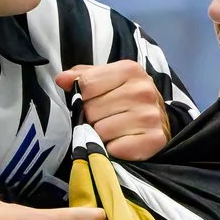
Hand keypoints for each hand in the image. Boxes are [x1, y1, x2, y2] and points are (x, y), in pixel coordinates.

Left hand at [57, 60, 172, 160]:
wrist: (157, 118)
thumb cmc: (125, 97)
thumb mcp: (105, 79)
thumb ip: (82, 76)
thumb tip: (62, 79)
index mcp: (129, 70)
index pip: (86, 85)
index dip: (82, 96)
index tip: (92, 99)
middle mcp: (142, 91)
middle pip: (91, 109)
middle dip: (92, 116)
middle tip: (105, 117)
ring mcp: (150, 116)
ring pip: (101, 131)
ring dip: (102, 134)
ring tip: (114, 128)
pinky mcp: (154, 139)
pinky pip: (115, 149)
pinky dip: (114, 149)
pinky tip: (122, 141)